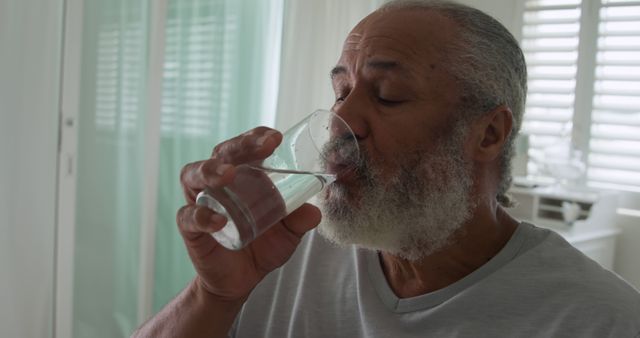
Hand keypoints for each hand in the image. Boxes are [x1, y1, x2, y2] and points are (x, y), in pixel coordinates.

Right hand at [177, 127, 321, 301]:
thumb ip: (299, 221)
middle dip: (240, 146)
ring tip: (228, 174)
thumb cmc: (262, 247)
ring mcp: (201, 203)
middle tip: (263, 147)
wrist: (241, 281)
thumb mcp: (288, 234)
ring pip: (194, 175)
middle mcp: (217, 183)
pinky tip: (219, 220)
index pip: (245, 147)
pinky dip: (202, 216)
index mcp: (242, 176)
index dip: (257, 137)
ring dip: (210, 170)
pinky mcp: (190, 229)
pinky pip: (188, 217)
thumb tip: (315, 212)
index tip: (276, 138)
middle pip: (221, 153)